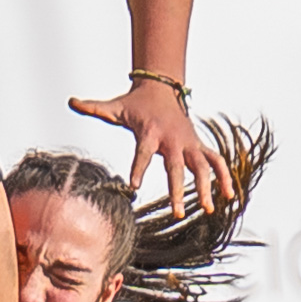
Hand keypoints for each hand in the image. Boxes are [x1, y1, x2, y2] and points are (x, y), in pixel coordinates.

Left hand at [68, 79, 233, 214]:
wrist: (161, 88)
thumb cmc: (135, 104)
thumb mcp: (114, 107)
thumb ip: (93, 108)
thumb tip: (70, 101)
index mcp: (150, 132)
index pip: (142, 152)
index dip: (138, 167)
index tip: (134, 186)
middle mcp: (172, 139)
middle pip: (176, 166)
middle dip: (177, 190)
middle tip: (176, 213)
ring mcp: (188, 142)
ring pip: (202, 166)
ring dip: (206, 187)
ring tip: (208, 210)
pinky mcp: (198, 145)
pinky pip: (215, 161)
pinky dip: (224, 176)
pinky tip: (229, 196)